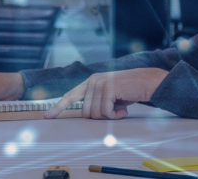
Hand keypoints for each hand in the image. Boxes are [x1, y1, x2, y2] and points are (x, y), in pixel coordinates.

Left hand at [49, 67, 169, 119]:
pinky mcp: (109, 88)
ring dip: (110, 116)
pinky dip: (116, 115)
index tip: (48, 116)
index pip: (71, 95)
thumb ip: (97, 100)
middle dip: (101, 116)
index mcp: (91, 81)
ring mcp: (100, 83)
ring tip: (121, 106)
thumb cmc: (132, 90)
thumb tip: (87, 115)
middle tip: (115, 109)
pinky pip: (106, 112)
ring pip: (96, 114)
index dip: (59, 107)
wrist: (150, 82)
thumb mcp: (111, 95)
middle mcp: (93, 80)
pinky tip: (124, 108)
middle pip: (86, 112)